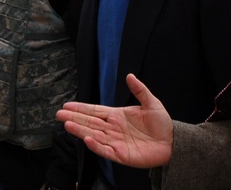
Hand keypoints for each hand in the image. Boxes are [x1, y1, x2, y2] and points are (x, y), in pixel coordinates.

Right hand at [55, 74, 174, 168]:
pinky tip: (86, 139)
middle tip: (58, 114)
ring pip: (94, 135)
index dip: (81, 108)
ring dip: (80, 131)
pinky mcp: (121, 155)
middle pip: (90, 123)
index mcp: (117, 116)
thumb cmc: (161, 123)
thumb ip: (140, 90)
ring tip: (67, 125)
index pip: (95, 111)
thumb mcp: (151, 102)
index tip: (66, 105)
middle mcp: (113, 128)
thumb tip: (129, 76)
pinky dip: (96, 146)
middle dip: (74, 119)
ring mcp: (116, 142)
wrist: (172, 141)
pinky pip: (105, 150)